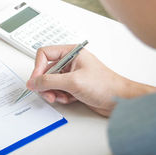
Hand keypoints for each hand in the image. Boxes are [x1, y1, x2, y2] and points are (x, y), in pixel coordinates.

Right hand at [27, 45, 155, 116]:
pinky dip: (60, 96)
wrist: (121, 101)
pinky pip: (58, 90)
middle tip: (47, 93)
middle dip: (45, 83)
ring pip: (51, 82)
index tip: (36, 80)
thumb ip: (49, 81)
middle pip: (46, 70)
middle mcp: (70, 62)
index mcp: (71, 53)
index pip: (44, 54)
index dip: (38, 67)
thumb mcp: (73, 82)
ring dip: (52, 92)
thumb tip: (33, 82)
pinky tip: (68, 99)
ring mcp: (71, 75)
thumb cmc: (106, 86)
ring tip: (58, 97)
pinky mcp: (73, 86)